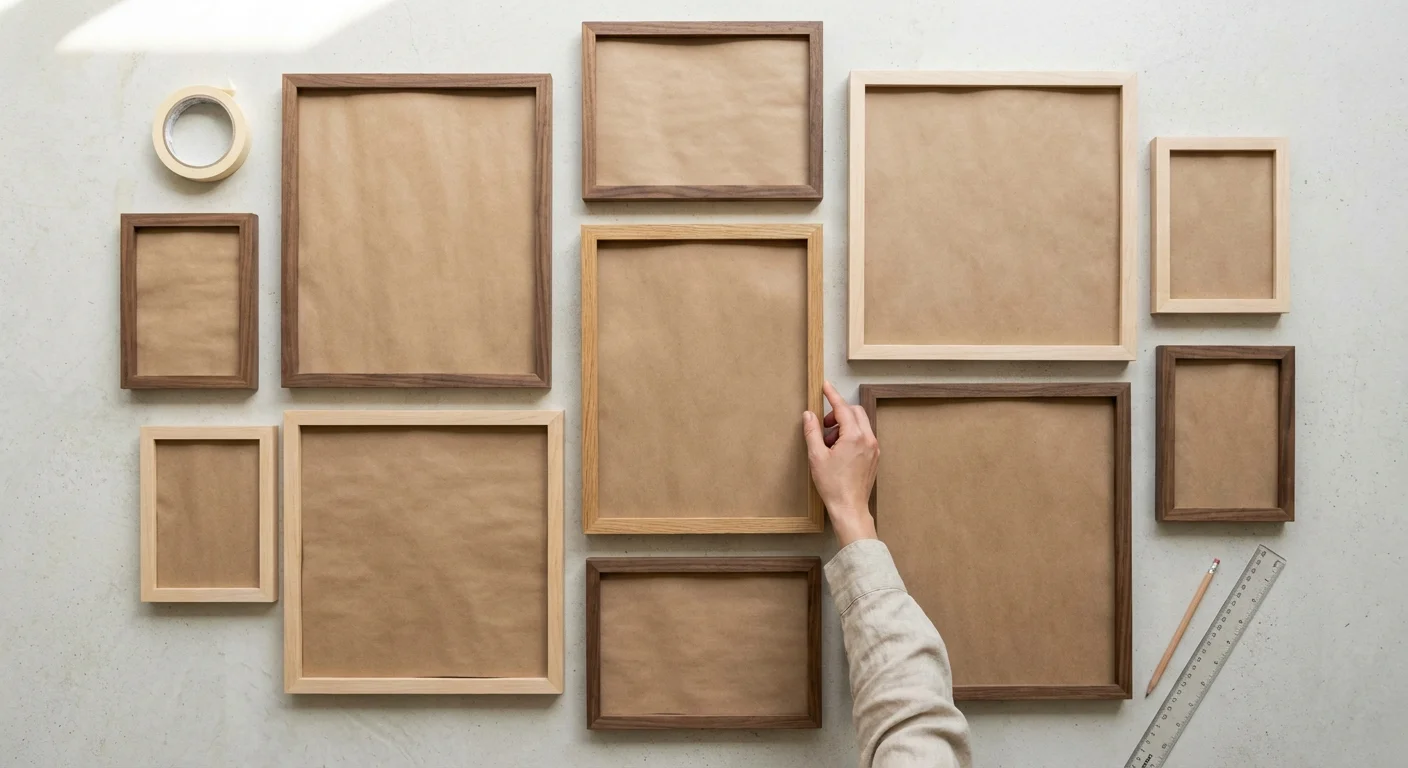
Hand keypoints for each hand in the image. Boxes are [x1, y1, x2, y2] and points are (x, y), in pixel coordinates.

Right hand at [802, 381, 878, 547]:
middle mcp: (868, 439)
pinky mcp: (874, 457)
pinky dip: (851, 435)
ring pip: (860, 424)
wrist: (850, 507)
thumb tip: (809, 415)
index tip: (825, 386)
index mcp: (854, 437)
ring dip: (844, 425)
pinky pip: (864, 436)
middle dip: (838, 413)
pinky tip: (838, 450)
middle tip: (824, 425)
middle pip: (855, 412)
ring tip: (828, 442)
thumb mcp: (816, 457)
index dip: (832, 395)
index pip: (843, 408)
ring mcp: (873, 448)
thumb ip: (812, 432)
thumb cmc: (833, 485)